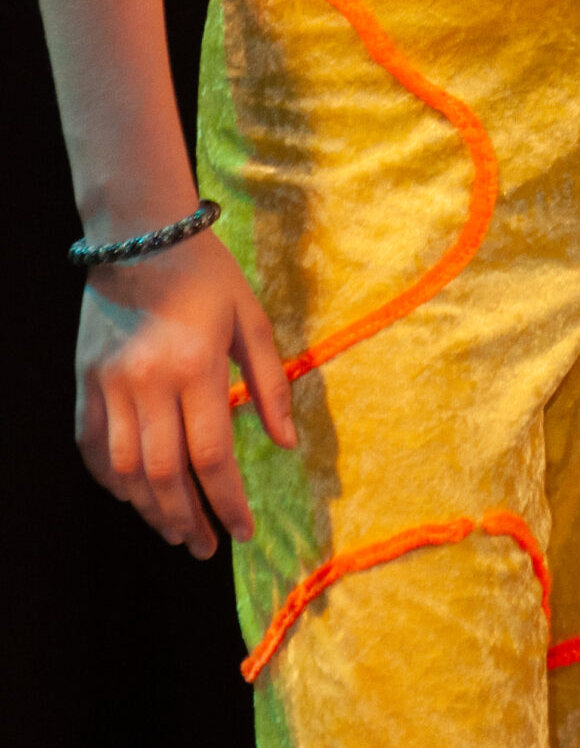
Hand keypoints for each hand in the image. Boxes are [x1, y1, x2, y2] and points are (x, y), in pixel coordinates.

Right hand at [76, 230, 294, 558]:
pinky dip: (111, 480)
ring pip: (126, 471)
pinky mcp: (86, 383)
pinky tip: (133, 496)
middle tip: (206, 546)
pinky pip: (93, 448)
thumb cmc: (207, 276)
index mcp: (197, 367)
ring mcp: (111, 386)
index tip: (243, 532)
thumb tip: (287, 444)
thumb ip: (270, 384)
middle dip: (189, 520)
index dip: (228, 502)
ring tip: (176, 530)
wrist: (142, 238)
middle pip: (166, 475)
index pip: (212, 457)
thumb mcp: (251, 319)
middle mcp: (149, 383)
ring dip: (151, 509)